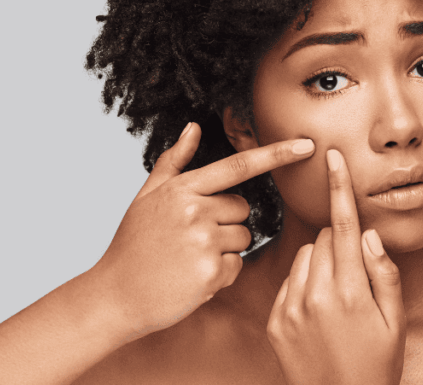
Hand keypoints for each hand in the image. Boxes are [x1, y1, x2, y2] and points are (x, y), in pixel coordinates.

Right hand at [90, 122, 315, 341]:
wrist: (115, 295)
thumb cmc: (133, 244)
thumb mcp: (147, 197)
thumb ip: (174, 162)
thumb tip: (193, 127)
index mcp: (182, 189)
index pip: (239, 166)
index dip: (276, 155)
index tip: (307, 145)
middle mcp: (195, 211)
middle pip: (242, 210)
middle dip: (225, 224)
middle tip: (190, 239)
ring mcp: (203, 242)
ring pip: (243, 239)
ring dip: (224, 251)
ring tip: (188, 259)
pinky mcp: (210, 273)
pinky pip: (236, 267)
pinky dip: (220, 275)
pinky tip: (191, 278)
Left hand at [266, 149, 406, 384]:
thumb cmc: (377, 365)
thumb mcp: (396, 321)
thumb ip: (384, 273)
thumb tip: (368, 234)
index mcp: (350, 291)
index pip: (343, 225)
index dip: (339, 187)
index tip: (332, 156)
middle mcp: (315, 295)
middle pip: (323, 238)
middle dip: (340, 243)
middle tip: (355, 276)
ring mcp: (291, 308)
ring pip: (304, 256)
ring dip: (320, 263)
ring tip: (337, 297)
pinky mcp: (275, 321)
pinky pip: (288, 281)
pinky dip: (304, 285)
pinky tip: (318, 313)